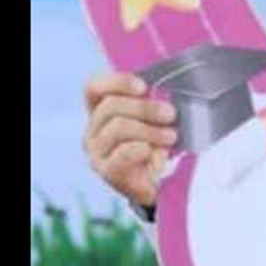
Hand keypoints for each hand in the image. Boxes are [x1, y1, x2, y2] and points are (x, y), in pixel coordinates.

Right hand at [82, 72, 177, 208]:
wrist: (156, 183)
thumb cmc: (156, 142)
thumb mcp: (155, 118)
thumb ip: (154, 102)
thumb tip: (170, 90)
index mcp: (101, 110)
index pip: (94, 88)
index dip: (117, 82)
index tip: (143, 86)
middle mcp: (94, 129)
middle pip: (110, 106)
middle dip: (145, 108)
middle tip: (170, 114)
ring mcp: (97, 151)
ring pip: (118, 127)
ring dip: (150, 130)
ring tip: (171, 136)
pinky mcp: (107, 170)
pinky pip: (123, 153)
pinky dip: (143, 148)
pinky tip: (157, 152)